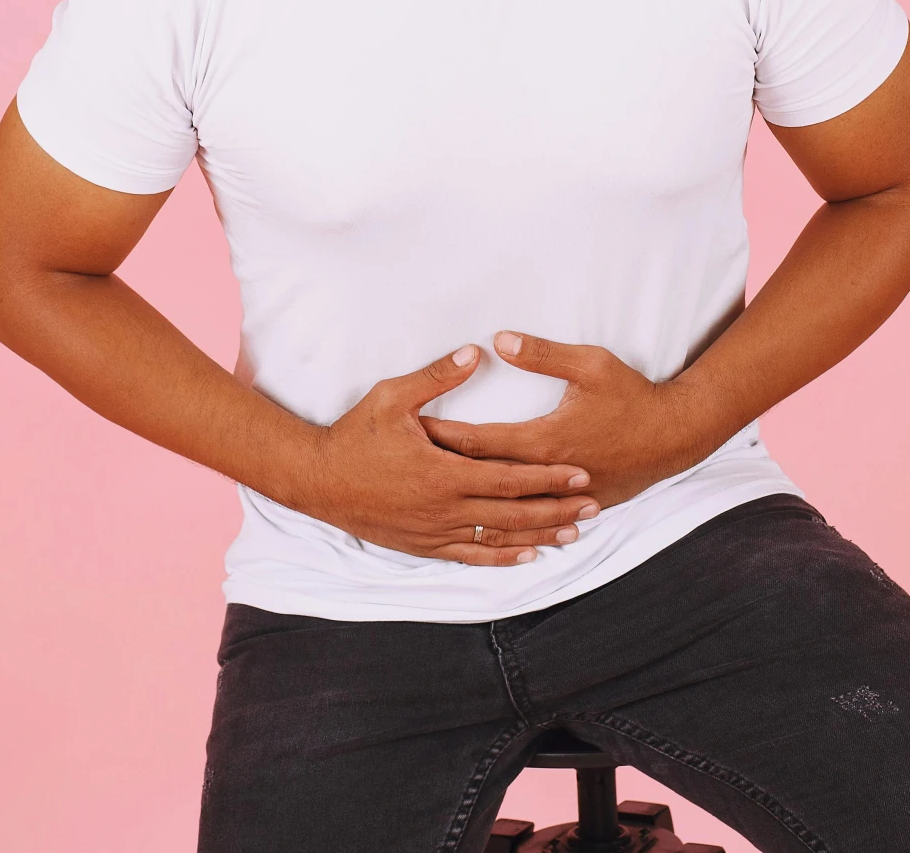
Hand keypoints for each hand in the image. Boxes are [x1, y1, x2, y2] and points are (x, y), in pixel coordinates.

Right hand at [285, 344, 600, 566]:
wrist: (316, 480)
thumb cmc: (353, 436)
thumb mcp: (393, 397)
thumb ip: (438, 378)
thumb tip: (477, 352)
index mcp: (444, 472)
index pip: (511, 477)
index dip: (549, 476)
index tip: (581, 472)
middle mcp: (445, 508)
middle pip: (515, 512)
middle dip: (558, 509)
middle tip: (593, 506)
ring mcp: (434, 532)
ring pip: (499, 538)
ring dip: (539, 537)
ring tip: (573, 534)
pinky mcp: (423, 546)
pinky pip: (470, 556)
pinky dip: (502, 557)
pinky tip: (527, 557)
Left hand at [420, 333, 728, 509]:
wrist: (676, 436)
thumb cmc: (633, 396)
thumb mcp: (590, 364)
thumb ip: (542, 354)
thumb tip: (497, 341)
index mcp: (545, 439)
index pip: (480, 442)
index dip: (444, 437)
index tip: (411, 432)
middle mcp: (549, 474)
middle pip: (483, 478)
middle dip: (445, 471)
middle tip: (406, 469)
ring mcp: (563, 496)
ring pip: (506, 510)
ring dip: (471, 504)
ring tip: (434, 505)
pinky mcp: (576, 506)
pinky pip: (533, 522)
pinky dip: (507, 527)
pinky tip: (487, 531)